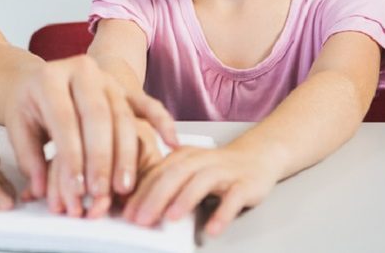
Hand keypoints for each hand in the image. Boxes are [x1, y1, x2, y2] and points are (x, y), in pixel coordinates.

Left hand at [4, 55, 177, 217]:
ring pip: (122, 115)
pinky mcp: (124, 86)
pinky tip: (171, 142)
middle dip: (101, 158)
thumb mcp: (19, 126)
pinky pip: (146, 103)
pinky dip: (162, 121)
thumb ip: (28, 157)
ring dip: (125, 153)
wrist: (42, 78)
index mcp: (49, 78)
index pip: (64, 119)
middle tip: (101, 191)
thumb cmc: (30, 105)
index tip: (76, 187)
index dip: (71, 156)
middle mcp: (80, 71)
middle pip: (97, 116)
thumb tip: (41, 189)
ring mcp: (105, 77)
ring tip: (123, 186)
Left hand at [124, 145, 280, 236]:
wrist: (257, 156)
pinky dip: (222, 213)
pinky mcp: (245, 184)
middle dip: (155, 197)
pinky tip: (212, 229)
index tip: (128, 213)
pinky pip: (233, 199)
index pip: (157, 173)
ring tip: (170, 218)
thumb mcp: (188, 170)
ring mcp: (224, 171)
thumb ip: (167, 183)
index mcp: (183, 156)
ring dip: (184, 200)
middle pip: (175, 175)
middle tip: (142, 219)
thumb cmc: (216, 168)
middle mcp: (202, 160)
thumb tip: (139, 207)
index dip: (140, 193)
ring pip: (201, 181)